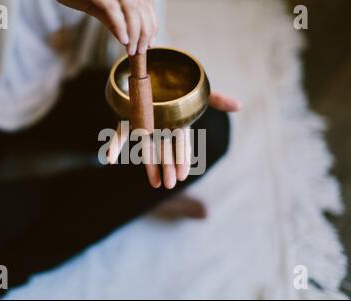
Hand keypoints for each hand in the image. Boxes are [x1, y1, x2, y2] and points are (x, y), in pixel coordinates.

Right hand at [57, 0, 157, 54]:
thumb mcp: (100, 9)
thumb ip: (114, 21)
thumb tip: (128, 40)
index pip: (147, 6)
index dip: (151, 25)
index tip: (150, 44)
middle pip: (143, 9)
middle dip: (144, 33)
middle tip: (141, 51)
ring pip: (132, 10)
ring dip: (135, 33)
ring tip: (131, 50)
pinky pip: (113, 10)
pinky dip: (120, 27)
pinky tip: (124, 41)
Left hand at [107, 92, 240, 188]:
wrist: (154, 67)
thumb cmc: (178, 82)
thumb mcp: (199, 92)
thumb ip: (217, 100)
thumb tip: (240, 106)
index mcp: (177, 123)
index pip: (181, 144)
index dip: (181, 159)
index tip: (182, 174)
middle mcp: (161, 126)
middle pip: (165, 150)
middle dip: (168, 166)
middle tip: (169, 183)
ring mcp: (144, 123)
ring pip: (147, 147)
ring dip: (150, 164)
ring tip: (154, 182)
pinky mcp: (127, 118)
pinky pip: (119, 132)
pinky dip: (114, 145)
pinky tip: (110, 158)